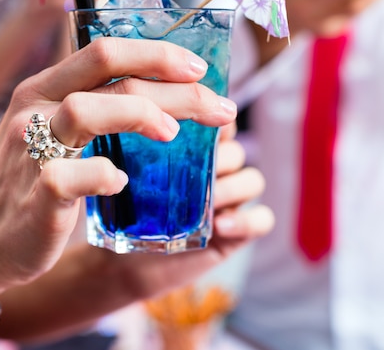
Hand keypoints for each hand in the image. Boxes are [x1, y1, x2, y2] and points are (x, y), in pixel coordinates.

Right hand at [0, 37, 237, 304]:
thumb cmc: (25, 183)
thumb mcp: (48, 131)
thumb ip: (89, 107)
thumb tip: (157, 98)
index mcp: (42, 89)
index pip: (101, 50)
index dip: (154, 52)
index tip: (198, 68)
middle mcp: (33, 110)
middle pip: (105, 72)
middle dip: (171, 83)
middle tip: (218, 106)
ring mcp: (30, 151)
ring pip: (84, 111)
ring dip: (140, 115)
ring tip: (174, 135)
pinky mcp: (34, 195)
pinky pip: (69, 176)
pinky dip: (103, 176)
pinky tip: (121, 182)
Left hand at [91, 122, 271, 301]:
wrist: (122, 264)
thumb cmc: (121, 213)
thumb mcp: (124, 176)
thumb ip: (133, 149)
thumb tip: (136, 123)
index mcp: (194, 150)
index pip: (217, 122)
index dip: (212, 119)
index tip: (191, 125)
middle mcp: (216, 170)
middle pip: (236, 151)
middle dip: (219, 159)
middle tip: (190, 173)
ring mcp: (229, 201)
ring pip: (253, 180)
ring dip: (232, 188)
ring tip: (207, 202)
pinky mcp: (236, 232)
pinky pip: (262, 220)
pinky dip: (247, 220)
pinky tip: (220, 225)